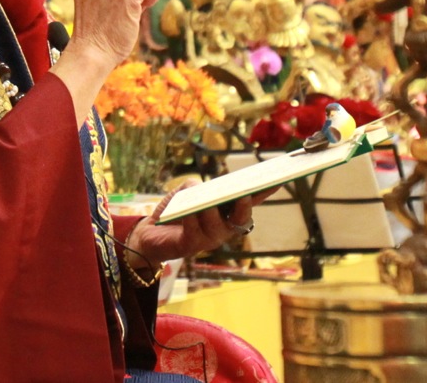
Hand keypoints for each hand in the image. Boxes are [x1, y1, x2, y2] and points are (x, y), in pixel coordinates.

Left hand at [125, 186, 278, 269]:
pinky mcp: (190, 246)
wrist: (149, 234)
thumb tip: (203, 188)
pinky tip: (187, 211)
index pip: (249, 202)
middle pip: (241, 219)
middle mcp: (223, 228)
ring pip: (217, 225)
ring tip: (209, 200)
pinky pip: (195, 231)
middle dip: (244, 207)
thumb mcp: (185, 192)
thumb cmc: (173, 210)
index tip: (277, 180)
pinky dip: (192, 218)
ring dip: (213, 211)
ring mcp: (209, 239)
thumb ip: (196, 186)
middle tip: (244, 194)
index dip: (264, 193)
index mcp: (226, 214)